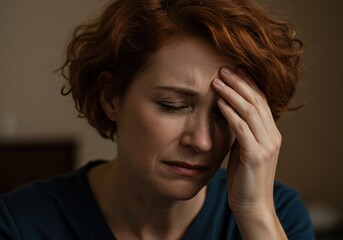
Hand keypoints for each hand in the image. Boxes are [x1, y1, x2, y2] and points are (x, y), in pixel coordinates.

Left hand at [212, 67, 281, 215]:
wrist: (252, 204)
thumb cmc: (245, 177)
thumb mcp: (244, 150)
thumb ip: (241, 132)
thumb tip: (228, 113)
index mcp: (271, 133)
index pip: (261, 101)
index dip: (247, 83)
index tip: (233, 70)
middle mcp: (273, 136)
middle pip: (257, 101)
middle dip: (239, 82)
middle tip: (223, 69)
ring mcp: (266, 145)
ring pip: (251, 110)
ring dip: (232, 93)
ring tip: (217, 80)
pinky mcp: (256, 155)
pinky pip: (242, 128)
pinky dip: (230, 113)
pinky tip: (219, 102)